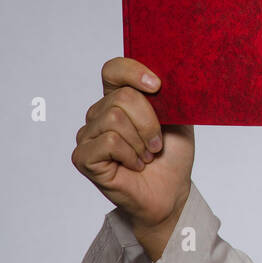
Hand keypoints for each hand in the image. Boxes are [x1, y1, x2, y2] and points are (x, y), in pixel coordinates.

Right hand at [72, 57, 193, 259]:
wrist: (170, 192)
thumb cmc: (171, 156)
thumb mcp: (178, 118)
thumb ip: (169, 94)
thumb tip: (165, 75)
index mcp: (119, 98)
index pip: (113, 70)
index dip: (133, 71)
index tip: (157, 86)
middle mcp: (99, 114)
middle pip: (121, 97)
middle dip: (149, 121)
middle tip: (156, 143)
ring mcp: (88, 135)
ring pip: (114, 118)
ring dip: (140, 140)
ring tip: (146, 155)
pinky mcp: (83, 157)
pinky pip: (108, 141)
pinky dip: (130, 154)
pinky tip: (135, 165)